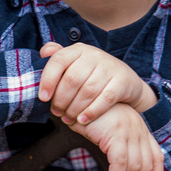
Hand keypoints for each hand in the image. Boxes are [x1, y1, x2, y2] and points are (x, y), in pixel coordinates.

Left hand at [39, 42, 155, 123]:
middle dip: (61, 99)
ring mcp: (110, 67)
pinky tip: (82, 120)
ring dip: (74, 108)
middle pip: (72, 79)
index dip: (48, 80)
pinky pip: (105, 98)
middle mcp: (94, 55)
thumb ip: (59, 59)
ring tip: (68, 118)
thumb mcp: (77, 63)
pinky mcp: (122, 81)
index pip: (59, 60)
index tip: (43, 98)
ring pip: (87, 91)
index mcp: (79, 49)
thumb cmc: (94, 74)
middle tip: (57, 112)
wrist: (127, 82)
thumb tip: (44, 52)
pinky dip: (91, 111)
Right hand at [67, 103, 164, 170]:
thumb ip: (120, 148)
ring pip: (134, 167)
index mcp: (141, 130)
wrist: (78, 97)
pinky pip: (120, 163)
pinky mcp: (116, 133)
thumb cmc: (91, 117)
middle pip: (146, 167)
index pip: (157, 158)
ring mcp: (130, 130)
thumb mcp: (110, 132)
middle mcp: (139, 129)